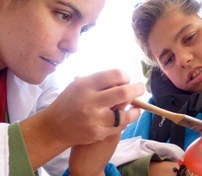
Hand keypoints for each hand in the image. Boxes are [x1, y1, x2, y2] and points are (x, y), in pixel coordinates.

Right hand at [21, 69, 144, 169]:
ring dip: (135, 110)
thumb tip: (124, 81)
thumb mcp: (79, 85)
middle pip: (124, 92)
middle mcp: (90, 101)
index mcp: (85, 85)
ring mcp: (94, 119)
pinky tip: (124, 118)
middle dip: (138, 89)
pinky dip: (125, 121)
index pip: (115, 75)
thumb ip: (100, 82)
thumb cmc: (70, 102)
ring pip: (125, 114)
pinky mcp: (97, 133)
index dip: (125, 76)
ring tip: (136, 108)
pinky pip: (119, 126)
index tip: (126, 80)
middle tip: (141, 89)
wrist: (55, 127)